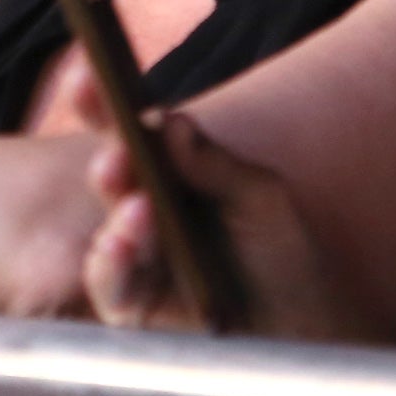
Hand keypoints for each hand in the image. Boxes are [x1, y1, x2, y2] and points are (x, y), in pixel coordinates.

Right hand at [79, 109, 359, 339]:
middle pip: (109, 178)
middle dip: (108, 161)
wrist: (308, 328)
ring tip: (136, 208)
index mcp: (167, 176)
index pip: (126, 132)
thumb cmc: (284, 256)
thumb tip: (166, 121)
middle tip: (117, 154)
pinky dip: (110, 264)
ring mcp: (136, 262)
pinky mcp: (134, 309)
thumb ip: (214, 164)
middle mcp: (142, 214)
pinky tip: (122, 246)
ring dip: (115, 217)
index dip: (101, 101)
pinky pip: (110, 286)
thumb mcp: (262, 197)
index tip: (87, 67)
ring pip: (106, 232)